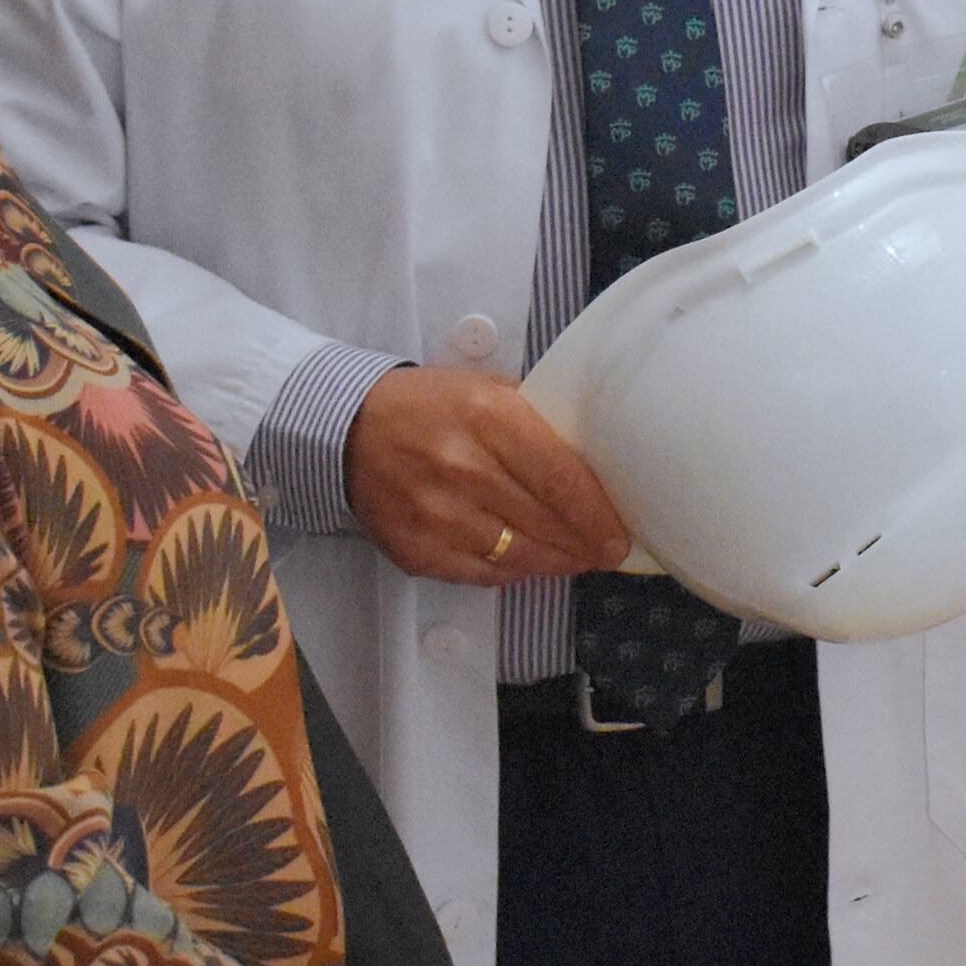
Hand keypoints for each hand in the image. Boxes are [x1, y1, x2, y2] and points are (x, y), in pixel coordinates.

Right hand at [346, 368, 632, 587]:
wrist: (346, 430)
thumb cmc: (430, 405)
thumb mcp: (488, 390)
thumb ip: (537, 423)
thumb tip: (594, 467)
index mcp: (489, 418)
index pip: (560, 479)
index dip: (597, 516)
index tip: (619, 536)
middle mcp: (463, 469)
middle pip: (546, 524)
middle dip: (585, 544)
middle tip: (605, 552)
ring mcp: (437, 515)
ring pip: (519, 557)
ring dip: (555, 563)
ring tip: (574, 559)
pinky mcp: (416, 550)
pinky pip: (483, 575)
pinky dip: (512, 572)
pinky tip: (526, 561)